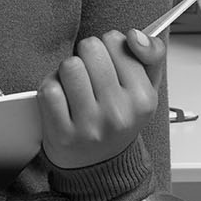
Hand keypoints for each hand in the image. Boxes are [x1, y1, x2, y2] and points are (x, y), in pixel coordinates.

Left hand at [38, 28, 165, 170]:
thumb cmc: (119, 118)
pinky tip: (61, 101)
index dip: (108, 47)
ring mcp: (90, 125)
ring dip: (67, 72)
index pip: (115, 40)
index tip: (111, 64)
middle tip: (91, 77)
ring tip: (75, 87)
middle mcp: (118, 113)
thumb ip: (151, 53)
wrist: (99, 165)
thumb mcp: (147, 86)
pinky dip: (51, 89)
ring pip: (69, 66)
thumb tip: (134, 35)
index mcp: (143, 98)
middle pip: (89, 47)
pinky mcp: (62, 134)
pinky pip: (49, 89)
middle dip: (86, 56)